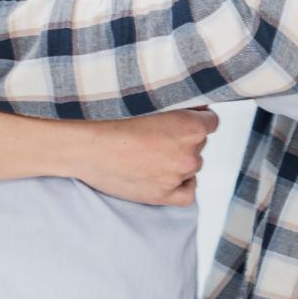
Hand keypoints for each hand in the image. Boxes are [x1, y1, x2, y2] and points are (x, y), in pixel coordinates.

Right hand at [66, 107, 219, 206]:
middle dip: (183, 141)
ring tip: (150, 155)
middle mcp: (189, 152)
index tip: (180, 122)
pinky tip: (165, 177)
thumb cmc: (112, 120)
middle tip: (157, 138)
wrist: (86, 147)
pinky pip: (188, 193)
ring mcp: (177, 176)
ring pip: (191, 167)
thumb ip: (179, 106)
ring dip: (178, 162)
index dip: (196, 120)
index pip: (211, 122)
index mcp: (190, 126)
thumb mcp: (151, 103)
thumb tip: (198, 109)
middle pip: (199, 146)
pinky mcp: (163, 195)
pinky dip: (181, 186)